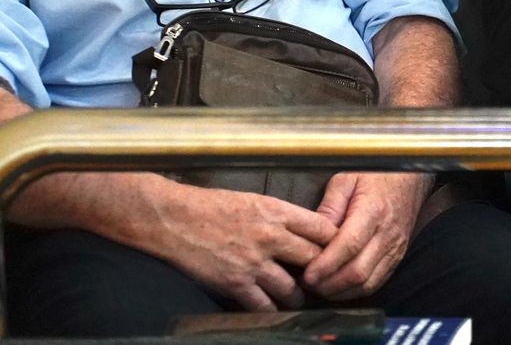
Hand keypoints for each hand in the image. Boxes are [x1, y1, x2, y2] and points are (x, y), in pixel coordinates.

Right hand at [143, 184, 338, 310]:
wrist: (173, 218)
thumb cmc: (211, 205)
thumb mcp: (254, 199)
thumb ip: (281, 216)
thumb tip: (304, 230)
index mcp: (278, 212)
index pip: (323, 229)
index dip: (334, 243)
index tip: (337, 251)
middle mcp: (270, 237)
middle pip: (314, 259)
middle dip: (322, 272)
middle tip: (325, 280)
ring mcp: (253, 262)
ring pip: (293, 289)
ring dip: (299, 297)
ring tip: (300, 298)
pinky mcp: (235, 283)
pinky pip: (263, 306)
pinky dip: (272, 310)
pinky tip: (274, 310)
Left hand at [302, 171, 429, 299]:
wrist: (411, 179)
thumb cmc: (376, 176)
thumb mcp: (347, 179)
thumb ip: (329, 206)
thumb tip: (312, 234)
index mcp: (373, 210)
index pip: (350, 245)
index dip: (327, 264)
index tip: (307, 274)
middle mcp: (387, 233)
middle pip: (359, 271)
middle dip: (330, 284)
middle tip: (307, 284)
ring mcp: (395, 247)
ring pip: (368, 283)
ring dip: (341, 291)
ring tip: (320, 288)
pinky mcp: (398, 256)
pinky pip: (377, 282)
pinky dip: (356, 291)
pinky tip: (339, 288)